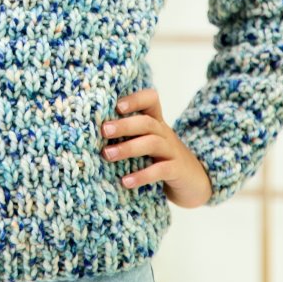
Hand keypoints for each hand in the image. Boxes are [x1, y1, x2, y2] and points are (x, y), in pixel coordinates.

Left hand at [100, 87, 212, 207]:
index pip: (150, 100)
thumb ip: (127, 135)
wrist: (194, 182)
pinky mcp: (177, 171)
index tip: (116, 105)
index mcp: (156, 122)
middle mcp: (164, 133)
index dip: (135, 99)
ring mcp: (172, 151)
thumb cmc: (160, 159)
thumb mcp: (146, 142)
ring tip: (107, 155)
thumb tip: (88, 134)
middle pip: (146, 122)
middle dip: (124, 125)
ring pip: (152, 143)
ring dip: (128, 148)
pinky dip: (142, 175)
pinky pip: (161, 170)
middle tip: (103, 130)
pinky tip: (126, 182)